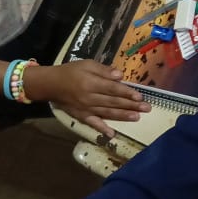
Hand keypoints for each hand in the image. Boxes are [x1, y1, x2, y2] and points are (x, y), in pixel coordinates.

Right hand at [24, 60, 150, 137]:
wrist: (50, 84)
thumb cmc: (71, 71)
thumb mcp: (87, 64)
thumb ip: (104, 70)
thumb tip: (120, 75)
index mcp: (92, 83)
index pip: (113, 89)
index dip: (127, 93)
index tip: (140, 96)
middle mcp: (89, 97)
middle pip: (113, 102)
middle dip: (131, 105)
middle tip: (147, 108)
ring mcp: (85, 108)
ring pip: (107, 113)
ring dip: (123, 116)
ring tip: (137, 117)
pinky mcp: (80, 116)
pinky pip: (92, 123)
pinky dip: (102, 129)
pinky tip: (112, 134)